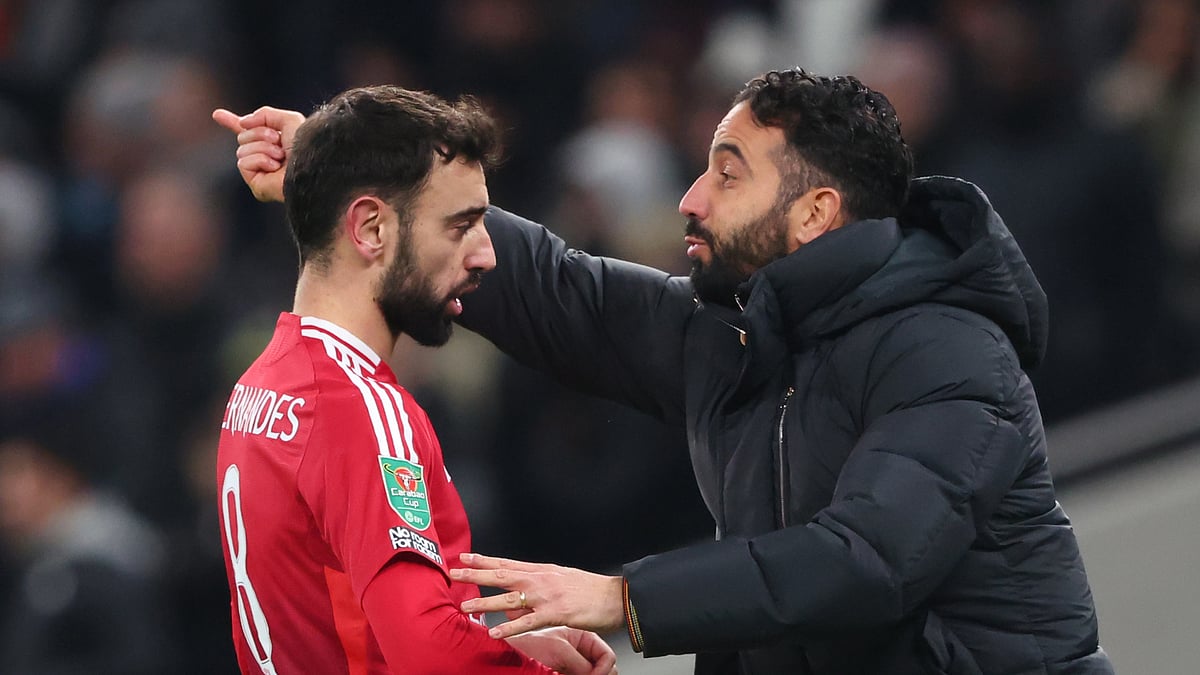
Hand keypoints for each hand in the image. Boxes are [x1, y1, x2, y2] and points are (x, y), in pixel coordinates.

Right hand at [211, 106, 304, 202]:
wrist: (311, 166)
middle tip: (279, 141)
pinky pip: (242, 163)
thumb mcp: (288, 120)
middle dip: (259, 133)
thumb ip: (265, 114)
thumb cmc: (305, 146)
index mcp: (274, 143)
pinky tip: (274, 167)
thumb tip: (243, 123)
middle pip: (242, 136)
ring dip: (263, 148)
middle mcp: (265, 157)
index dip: (232, 122)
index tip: (217, 114)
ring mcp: (259, 171)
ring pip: (241, 149)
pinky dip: (259, 160)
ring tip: (280, 156)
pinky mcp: (256, 184)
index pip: (249, 132)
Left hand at [452, 553, 625, 638]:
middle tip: (454, 572)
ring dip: (486, 602)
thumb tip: (518, 601)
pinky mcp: (556, 614)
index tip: (465, 557)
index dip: (485, 560)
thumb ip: (538, 588)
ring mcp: (547, 596)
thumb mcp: (562, 581)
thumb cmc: (591, 590)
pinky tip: (495, 632)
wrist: (616, 596)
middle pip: (502, 575)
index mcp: (542, 570)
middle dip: (476, 574)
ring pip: (510, 599)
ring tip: (465, 605)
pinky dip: (510, 628)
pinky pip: (528, 622)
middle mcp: (541, 580)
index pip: (507, 563)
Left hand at [506, 627, 617, 674]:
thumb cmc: (526, 646)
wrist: (506, 657)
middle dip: (598, 674)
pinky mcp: (566, 674)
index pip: (606, 654)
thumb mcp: (559, 651)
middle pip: (603, 667)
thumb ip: (582, 663)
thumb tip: (598, 674)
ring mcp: (573, 664)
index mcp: (582, 636)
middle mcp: (580, 650)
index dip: (604, 668)